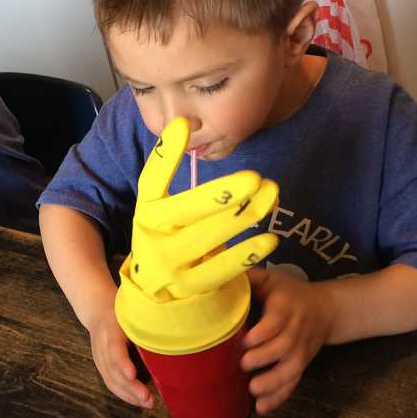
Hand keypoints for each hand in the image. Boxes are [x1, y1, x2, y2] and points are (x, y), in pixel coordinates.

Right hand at [88, 306, 153, 408]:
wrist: (97, 310)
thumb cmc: (122, 313)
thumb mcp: (131, 314)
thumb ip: (144, 327)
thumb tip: (170, 339)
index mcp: (110, 331)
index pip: (114, 350)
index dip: (123, 364)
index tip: (133, 375)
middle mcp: (102, 347)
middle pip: (113, 371)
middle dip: (131, 388)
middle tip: (149, 398)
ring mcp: (100, 359)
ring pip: (112, 381)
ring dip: (130, 395)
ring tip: (148, 403)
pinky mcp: (102, 368)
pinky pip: (112, 384)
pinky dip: (126, 395)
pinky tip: (139, 401)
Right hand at [124, 116, 278, 299]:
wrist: (155, 293)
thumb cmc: (168, 237)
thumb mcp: (161, 207)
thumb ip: (168, 171)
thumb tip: (184, 124)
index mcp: (145, 211)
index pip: (151, 180)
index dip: (164, 154)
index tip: (184, 125)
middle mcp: (151, 237)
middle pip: (185, 212)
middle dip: (221, 194)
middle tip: (254, 177)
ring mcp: (169, 265)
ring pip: (208, 239)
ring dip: (243, 217)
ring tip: (271, 196)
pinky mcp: (189, 288)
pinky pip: (221, 270)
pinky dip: (246, 254)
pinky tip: (269, 239)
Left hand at [241, 267, 336, 414]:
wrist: (326, 309)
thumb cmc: (289, 293)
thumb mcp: (272, 279)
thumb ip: (249, 277)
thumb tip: (217, 275)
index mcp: (285, 306)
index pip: (276, 322)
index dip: (262, 333)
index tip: (244, 342)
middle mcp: (296, 330)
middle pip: (284, 347)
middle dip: (264, 358)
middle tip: (242, 365)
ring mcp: (301, 350)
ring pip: (291, 370)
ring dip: (272, 383)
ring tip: (252, 390)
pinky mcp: (302, 365)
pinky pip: (293, 384)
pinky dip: (279, 398)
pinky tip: (261, 408)